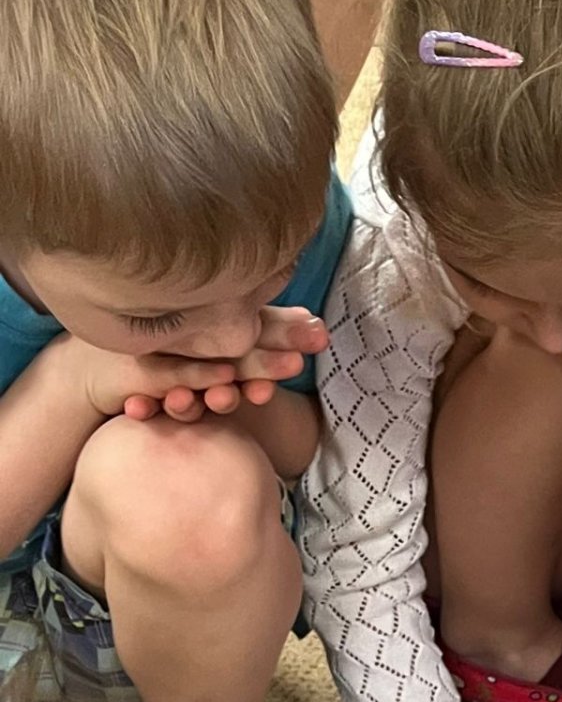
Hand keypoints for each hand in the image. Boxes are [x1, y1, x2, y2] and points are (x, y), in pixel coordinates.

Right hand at [74, 309, 325, 422]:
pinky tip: (223, 382)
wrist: (100, 371)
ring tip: (278, 377)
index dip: (290, 328)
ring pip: (213, 359)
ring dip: (247, 366)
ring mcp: (167, 348)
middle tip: (311, 346)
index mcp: (213, 319)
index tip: (322, 332)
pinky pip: (171, 377)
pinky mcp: (143, 371)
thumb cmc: (168, 354)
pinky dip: (196, 379)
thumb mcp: (218, 345)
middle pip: (242, 337)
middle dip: (279, 343)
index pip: (258, 321)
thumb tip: (317, 323)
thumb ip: (264, 330)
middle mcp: (191, 328)